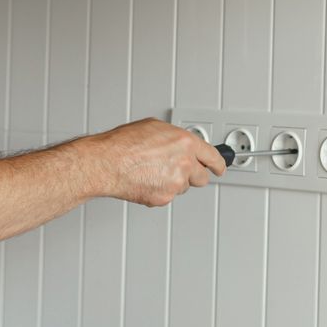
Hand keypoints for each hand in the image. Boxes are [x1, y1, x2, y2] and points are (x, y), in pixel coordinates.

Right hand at [85, 118, 226, 206]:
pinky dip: (159, 190)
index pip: (213, 157)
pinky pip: (167, 196)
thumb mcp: (154, 127)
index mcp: (186, 143)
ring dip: (173, 182)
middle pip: (201, 178)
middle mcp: (185, 164)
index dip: (218, 164)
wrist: (107, 163)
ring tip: (152, 171)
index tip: (220, 168)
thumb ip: (174, 138)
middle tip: (179, 171)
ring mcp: (175, 184)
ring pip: (182, 188)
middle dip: (193, 175)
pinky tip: (145, 180)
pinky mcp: (164, 198)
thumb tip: (179, 143)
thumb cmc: (124, 143)